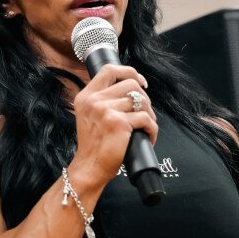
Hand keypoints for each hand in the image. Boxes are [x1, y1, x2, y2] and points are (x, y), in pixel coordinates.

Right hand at [71, 64, 154, 186]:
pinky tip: (148, 136)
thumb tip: (130, 88)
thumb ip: (102, 100)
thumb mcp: (89, 115)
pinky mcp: (119, 124)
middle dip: (144, 97)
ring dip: (150, 114)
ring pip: (141, 101)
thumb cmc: (93, 145)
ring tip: (146, 126)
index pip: (109, 70)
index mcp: (86, 96)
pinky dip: (152, 129)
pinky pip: (146, 119)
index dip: (129, 71)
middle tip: (145, 112)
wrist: (90, 167)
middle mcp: (94, 101)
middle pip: (130, 84)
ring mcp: (106, 111)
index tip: (140, 82)